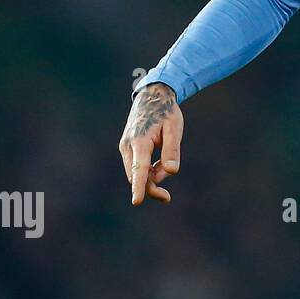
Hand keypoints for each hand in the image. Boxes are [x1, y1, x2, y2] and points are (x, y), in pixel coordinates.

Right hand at [118, 82, 183, 205]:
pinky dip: (147, 171)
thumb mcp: (175, 129)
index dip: (139, 186)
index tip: (137, 202)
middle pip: (137, 176)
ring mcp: (125, 147)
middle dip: (150, 187)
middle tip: (167, 197)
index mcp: (140, 141)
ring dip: (150, 178)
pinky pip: (136, 167)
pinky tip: (160, 163)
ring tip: (167, 164)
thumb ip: (172, 151)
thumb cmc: (166, 113)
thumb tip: (172, 172)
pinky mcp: (126, 148)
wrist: (152, 97)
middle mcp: (128, 146)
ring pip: (135, 173)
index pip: (140, 169)